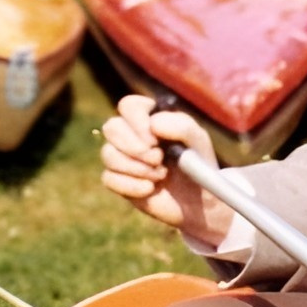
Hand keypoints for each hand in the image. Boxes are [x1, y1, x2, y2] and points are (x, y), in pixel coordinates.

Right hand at [98, 95, 232, 246]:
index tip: (154, 139)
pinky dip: (132, 185)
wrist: (198, 201)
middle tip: (158, 159)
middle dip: (134, 146)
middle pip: (111, 127)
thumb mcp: (198, 142)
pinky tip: (151, 189)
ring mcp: (121, 157)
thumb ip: (181, 126)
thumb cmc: (198, 164)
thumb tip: (153, 124)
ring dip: (137, 168)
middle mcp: (131, 134)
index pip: (129, 106)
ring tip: (162, 175)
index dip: (136, 120)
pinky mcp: (117, 179)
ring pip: (108, 154)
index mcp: (150, 118)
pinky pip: (108, 178)